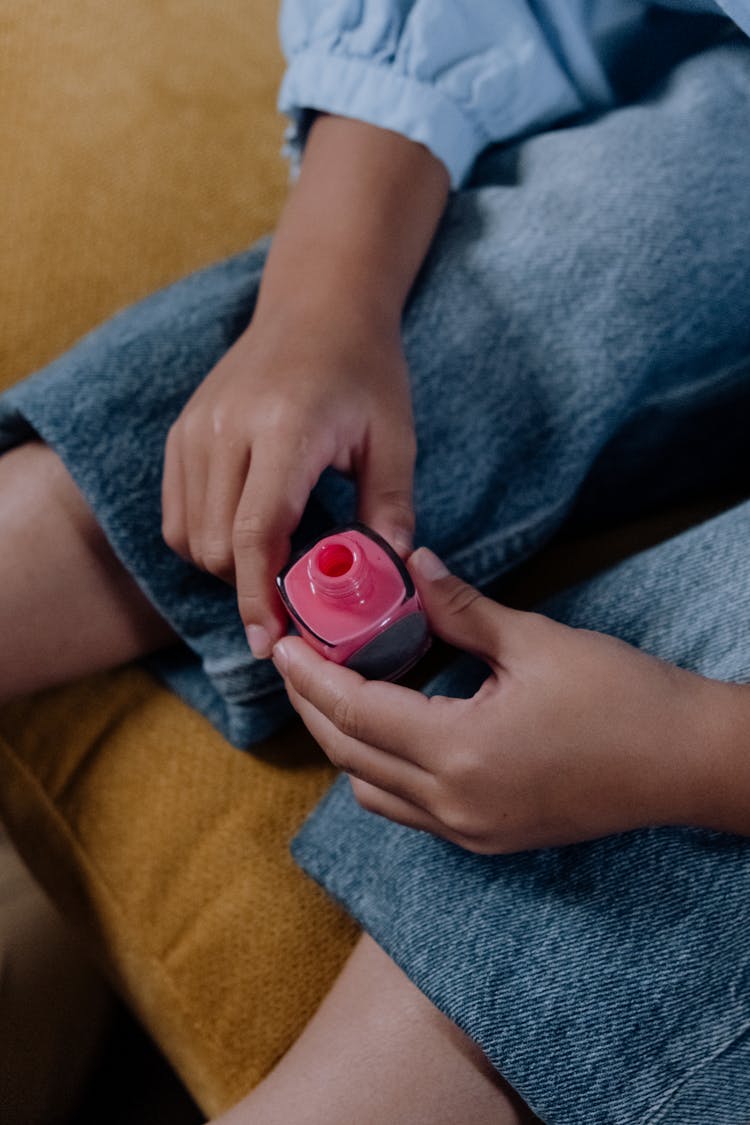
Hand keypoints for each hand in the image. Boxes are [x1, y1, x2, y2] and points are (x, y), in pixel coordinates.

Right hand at [161, 309, 415, 655]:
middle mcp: (227, 428)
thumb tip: (389, 574)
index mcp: (285, 428)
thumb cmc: (364, 369)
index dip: (258, 596)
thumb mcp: (394, 435)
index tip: (270, 642)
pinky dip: (203, 540)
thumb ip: (390, 506)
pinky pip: (176, 514)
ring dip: (226, 566)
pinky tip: (245, 532)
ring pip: (188, 536)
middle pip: (215, 545)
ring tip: (273, 557)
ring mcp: (195, 428)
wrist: (316, 305)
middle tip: (293, 593)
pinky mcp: (181, 432)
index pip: (254, 532)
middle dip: (249, 585)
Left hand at [272, 548, 724, 852]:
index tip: (283, 642)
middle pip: (350, 757)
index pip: (356, 713)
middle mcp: (455, 805)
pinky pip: (409, 810)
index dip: (311, 676)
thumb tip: (413, 567)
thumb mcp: (534, 642)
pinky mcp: (489, 838)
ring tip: (340, 688)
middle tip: (298, 660)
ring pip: (373, 791)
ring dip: (345, 743)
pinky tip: (392, 727)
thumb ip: (461, 610)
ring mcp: (471, 831)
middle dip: (314, 707)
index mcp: (462, 753)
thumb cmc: (621, 697)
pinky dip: (382, 770)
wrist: (685, 763)